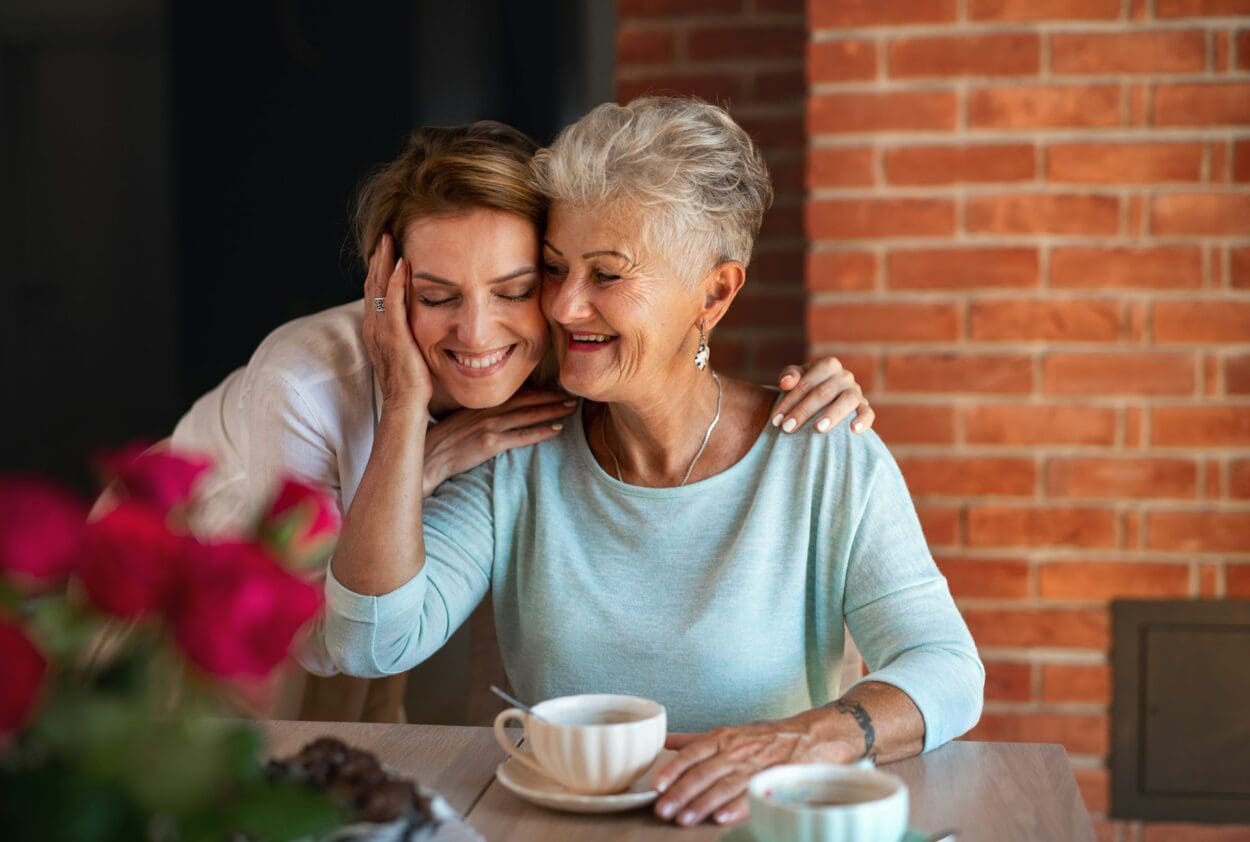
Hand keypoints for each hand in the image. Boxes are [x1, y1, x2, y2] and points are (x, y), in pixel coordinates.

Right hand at [362, 233, 432, 406]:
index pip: (374, 293)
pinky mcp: (394, 336)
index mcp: (376, 331)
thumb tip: (418, 325)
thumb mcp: (407, 353)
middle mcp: (373, 327)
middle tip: (385, 236)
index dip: (378, 270)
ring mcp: (381, 331)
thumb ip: (407, 336)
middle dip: (378, 259)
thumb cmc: (411, 384)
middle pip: (372, 284)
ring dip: (383, 262)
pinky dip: (395, 281)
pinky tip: (401, 264)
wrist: (405, 405)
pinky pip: (392, 302)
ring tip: (389, 240)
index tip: (386, 250)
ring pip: (378, 288)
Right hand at [422, 391, 576, 494]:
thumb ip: (478, 415)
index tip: (555, 390)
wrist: (427, 457)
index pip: (514, 394)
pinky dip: (541, 432)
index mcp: (480, 404)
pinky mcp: (490, 444)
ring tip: (571, 407)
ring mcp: (489, 426)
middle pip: (526, 401)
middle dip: (550, 398)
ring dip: (552, 410)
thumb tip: (496, 415)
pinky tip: (557, 429)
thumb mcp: (459, 420)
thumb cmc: (440, 442)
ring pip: (528, 415)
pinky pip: (522, 436)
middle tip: (572, 395)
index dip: (537, 392)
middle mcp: (487, 411)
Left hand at [652, 716, 858, 826]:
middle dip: (682, 792)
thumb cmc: (766, 737)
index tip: (656, 785)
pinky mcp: (774, 780)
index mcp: (724, 737)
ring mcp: (756, 766)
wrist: (813, 736)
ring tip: (684, 819)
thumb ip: (696, 740)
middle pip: (705, 772)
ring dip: (703, 803)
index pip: (693, 752)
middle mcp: (737, 750)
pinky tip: (722, 818)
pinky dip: (738, 807)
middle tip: (663, 809)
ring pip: (725, 785)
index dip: (674, 769)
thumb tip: (664, 743)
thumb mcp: (730, 733)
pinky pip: (753, 795)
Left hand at [771, 356, 874, 434]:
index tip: (775, 420)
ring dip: (832, 414)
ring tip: (818, 429)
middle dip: (803, 411)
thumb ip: (789, 376)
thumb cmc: (806, 390)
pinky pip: (868, 413)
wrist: (823, 402)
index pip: (807, 382)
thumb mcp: (795, 380)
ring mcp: (856, 391)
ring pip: (847, 400)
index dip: (789, 400)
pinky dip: (863, 420)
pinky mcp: (865, 407)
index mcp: (827, 365)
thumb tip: (786, 382)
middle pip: (823, 392)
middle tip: (787, 428)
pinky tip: (853, 430)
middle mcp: (844, 376)